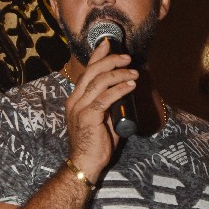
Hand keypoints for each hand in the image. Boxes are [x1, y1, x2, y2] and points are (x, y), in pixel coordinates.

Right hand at [65, 39, 137, 179]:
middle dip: (111, 60)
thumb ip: (108, 106)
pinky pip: (105, 98)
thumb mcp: (102, 120)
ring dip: (119, 74)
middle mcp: (75, 100)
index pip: (86, 72)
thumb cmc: (95, 144)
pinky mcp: (88, 117)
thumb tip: (123, 93)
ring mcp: (79, 108)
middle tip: (127, 57)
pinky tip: (130, 85)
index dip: (97, 56)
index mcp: (75, 99)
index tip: (108, 44)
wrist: (85, 164)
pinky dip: (119, 89)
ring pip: (99, 82)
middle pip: (92, 72)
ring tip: (134, 72)